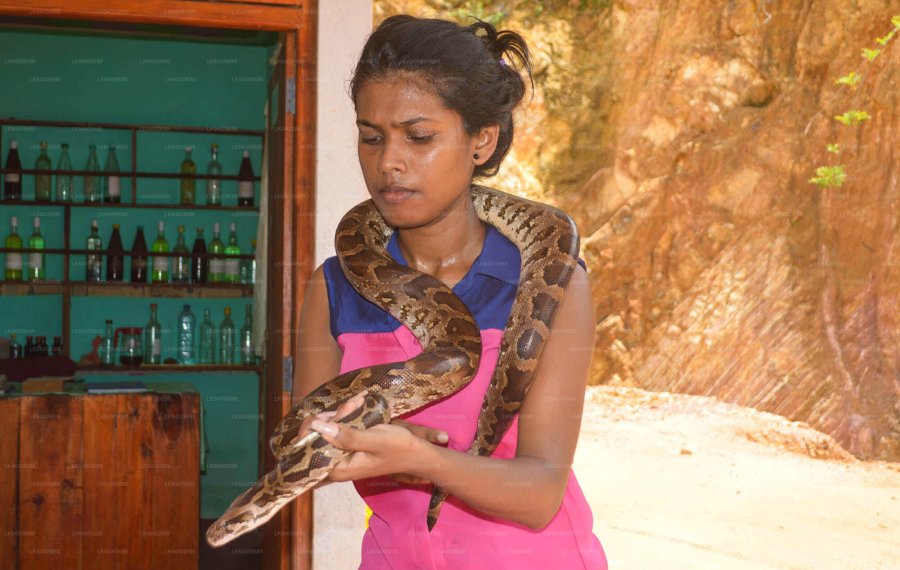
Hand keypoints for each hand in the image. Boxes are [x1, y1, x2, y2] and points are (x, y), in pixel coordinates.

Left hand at [309, 400, 448, 483]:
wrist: (416, 453)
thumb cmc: (398, 448)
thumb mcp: (375, 440)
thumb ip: (347, 436)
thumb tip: (317, 427)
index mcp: (337, 468)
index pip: (307, 448)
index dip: (312, 428)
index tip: (329, 415)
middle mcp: (334, 465)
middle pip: (316, 437)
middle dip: (331, 417)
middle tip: (352, 405)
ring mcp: (340, 455)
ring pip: (326, 430)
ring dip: (340, 413)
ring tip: (358, 403)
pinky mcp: (347, 447)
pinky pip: (337, 429)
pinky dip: (345, 416)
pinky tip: (357, 405)